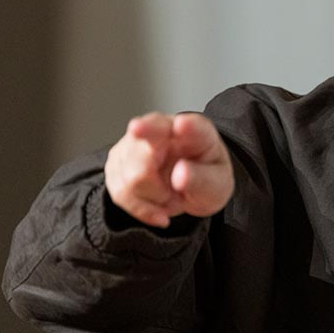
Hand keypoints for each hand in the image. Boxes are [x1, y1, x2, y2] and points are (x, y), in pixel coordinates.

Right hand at [104, 112, 233, 227]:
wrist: (187, 186)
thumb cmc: (204, 179)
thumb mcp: (217, 185)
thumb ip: (203, 180)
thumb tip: (181, 174)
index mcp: (195, 131)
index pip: (191, 125)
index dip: (186, 126)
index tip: (182, 125)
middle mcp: (161, 129)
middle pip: (145, 156)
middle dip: (156, 186)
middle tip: (176, 196)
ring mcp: (134, 143)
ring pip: (131, 179)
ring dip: (153, 198)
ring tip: (169, 196)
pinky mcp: (116, 163)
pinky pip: (120, 193)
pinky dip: (141, 207)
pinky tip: (156, 205)